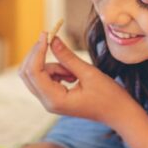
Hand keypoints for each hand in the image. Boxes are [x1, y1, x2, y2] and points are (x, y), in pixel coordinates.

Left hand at [18, 32, 135, 127]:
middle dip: (38, 55)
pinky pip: (46, 78)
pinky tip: (73, 76)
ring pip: (38, 74)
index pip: (34, 72)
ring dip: (53, 65)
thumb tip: (53, 39)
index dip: (37, 51)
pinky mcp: (54, 98)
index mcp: (55, 100)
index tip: (47, 34)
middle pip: (28, 73)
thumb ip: (68, 57)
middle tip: (53, 39)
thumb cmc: (109, 97)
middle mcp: (48, 103)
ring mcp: (50, 101)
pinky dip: (56, 71)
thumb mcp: (89, 73)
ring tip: (75, 72)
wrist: (119, 114)